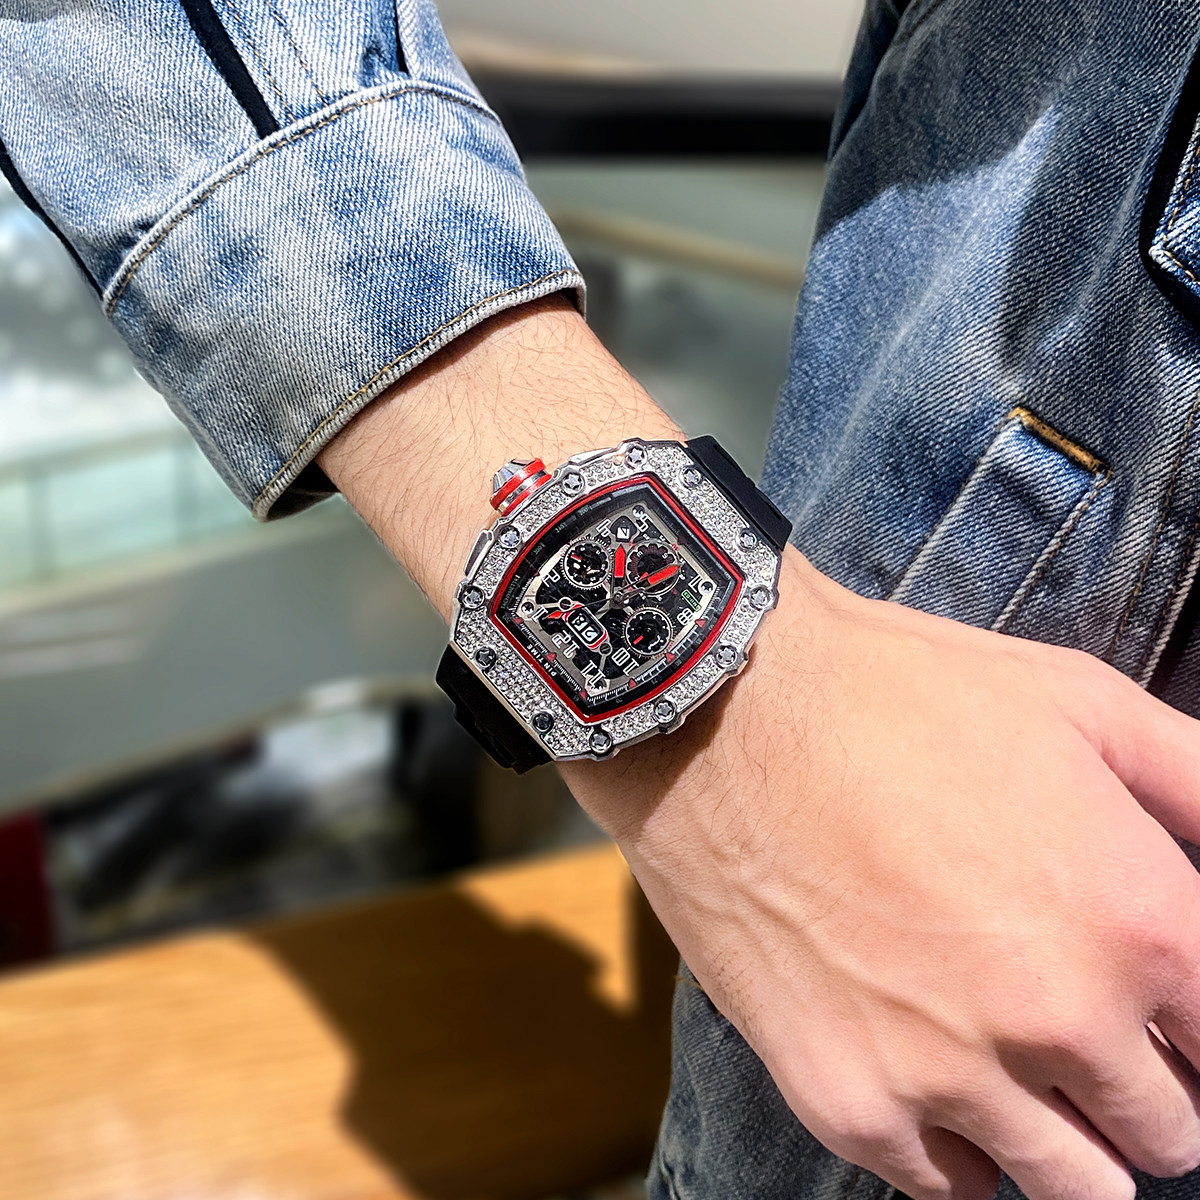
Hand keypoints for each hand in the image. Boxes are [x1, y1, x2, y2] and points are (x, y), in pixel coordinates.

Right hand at [563, 547, 1199, 1199]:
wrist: (723, 712)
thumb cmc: (897, 694)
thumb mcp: (1077, 700)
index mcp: (1141, 921)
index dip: (1198, 1022)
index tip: (1163, 1007)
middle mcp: (1061, 1022)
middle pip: (1170, 1133)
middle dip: (1144, 1083)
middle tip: (1077, 1021)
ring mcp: (948, 1076)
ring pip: (1077, 1187)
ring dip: (1068, 1136)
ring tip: (1016, 1062)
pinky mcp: (848, 1102)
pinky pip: (950, 1191)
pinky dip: (962, 1150)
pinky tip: (936, 1076)